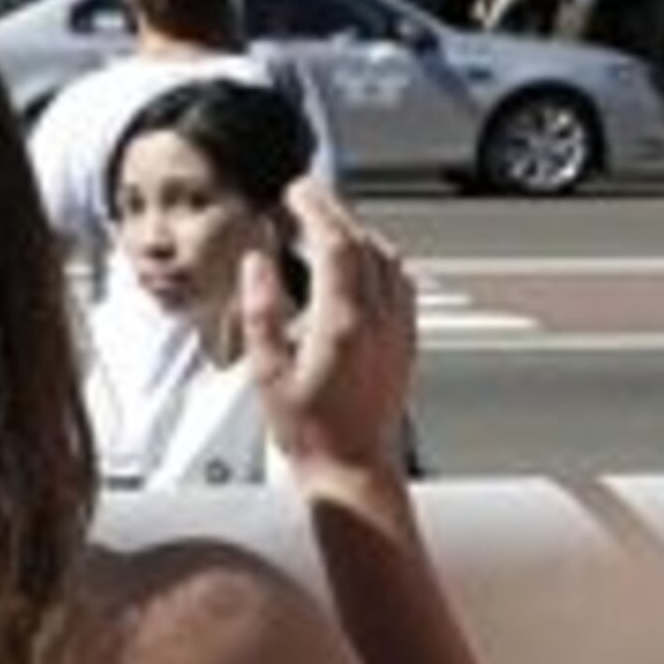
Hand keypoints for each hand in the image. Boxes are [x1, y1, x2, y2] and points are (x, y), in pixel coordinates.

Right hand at [241, 178, 416, 478]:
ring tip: (332, 227)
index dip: (316, 208)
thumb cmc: (312, 435)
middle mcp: (378, 321)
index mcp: (342, 323)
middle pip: (364, 242)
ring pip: (388, 259)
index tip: (297, 192)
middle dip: (335, 212)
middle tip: (309, 198)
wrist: (354, 472)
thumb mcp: (266, 374)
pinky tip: (365, 266)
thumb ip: (261, 312)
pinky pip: (401, 285)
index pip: (335, 243)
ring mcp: (397, 331)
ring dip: (360, 234)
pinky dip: (380, 261)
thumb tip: (257, 267)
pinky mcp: (406, 344)